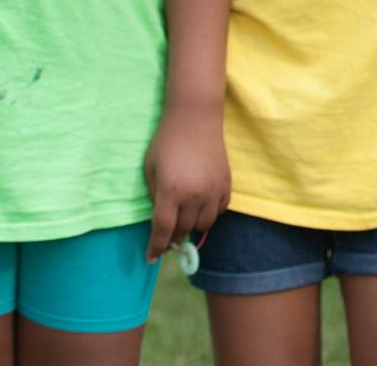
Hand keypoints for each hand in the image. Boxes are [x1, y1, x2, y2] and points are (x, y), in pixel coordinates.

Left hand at [144, 104, 228, 261]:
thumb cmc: (166, 142)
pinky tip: (201, 207)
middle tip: (168, 237)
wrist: (195, 119)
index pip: (163, 230)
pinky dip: (209, 214)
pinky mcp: (226, 184)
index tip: (151, 258)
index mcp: (171, 191)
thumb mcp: (150, 170)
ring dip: (192, 226)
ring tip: (185, 219)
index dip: (156, 247)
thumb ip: (155, 197)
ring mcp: (213, 190)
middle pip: (184, 229)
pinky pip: (219, 211)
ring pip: (204, 224)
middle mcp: (194, 195)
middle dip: (173, 237)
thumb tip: (161, 220)